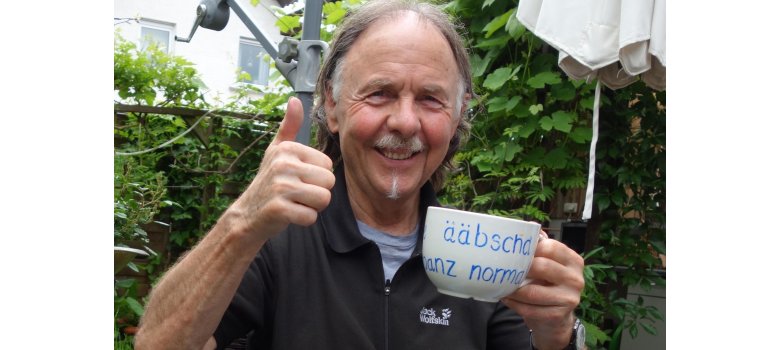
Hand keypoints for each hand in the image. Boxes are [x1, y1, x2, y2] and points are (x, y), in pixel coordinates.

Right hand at [229, 97, 335, 242]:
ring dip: (312, 207)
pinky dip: (303, 220)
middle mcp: (283, 164)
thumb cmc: (268, 181)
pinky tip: (289, 215)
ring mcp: (280, 187)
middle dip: (317, 193)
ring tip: (294, 203)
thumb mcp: (277, 151)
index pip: (328, 165)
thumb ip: (290, 127)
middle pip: (329, 182)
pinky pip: (311, 217)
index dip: (317, 177)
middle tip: (297, 194)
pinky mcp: (279, 209)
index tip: (298, 179)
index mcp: (287, 149)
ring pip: (323, 199)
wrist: (247, 215)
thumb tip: (294, 99)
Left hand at [501, 232, 584, 349]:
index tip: (516, 252)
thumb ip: (540, 248)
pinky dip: (514, 304)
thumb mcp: (550, 264)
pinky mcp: (559, 315)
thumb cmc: (548, 284)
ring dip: (513, 290)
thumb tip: (525, 227)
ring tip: (502, 286)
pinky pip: (530, 309)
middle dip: (520, 269)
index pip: (551, 247)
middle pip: (542, 267)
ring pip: (532, 292)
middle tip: (505, 269)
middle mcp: (575, 279)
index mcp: (573, 260)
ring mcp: (569, 298)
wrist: (557, 317)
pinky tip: (508, 299)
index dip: (530, 249)